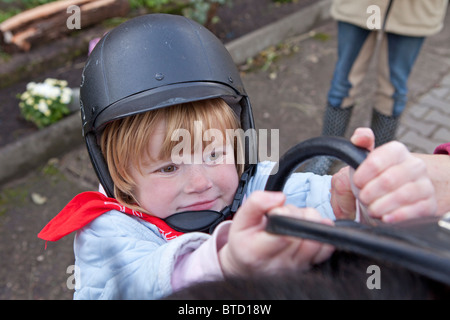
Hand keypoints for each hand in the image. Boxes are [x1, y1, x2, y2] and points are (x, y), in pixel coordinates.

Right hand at [219, 191, 333, 276]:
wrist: (246, 265)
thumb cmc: (245, 240)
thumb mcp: (241, 219)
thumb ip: (256, 202)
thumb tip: (280, 197)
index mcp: (257, 253)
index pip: (284, 235)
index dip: (286, 215)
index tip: (277, 210)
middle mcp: (278, 264)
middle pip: (302, 234)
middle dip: (297, 216)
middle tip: (284, 214)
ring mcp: (294, 269)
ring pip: (315, 241)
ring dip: (309, 223)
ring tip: (294, 222)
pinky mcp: (306, 269)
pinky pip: (324, 252)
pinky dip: (322, 236)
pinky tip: (309, 229)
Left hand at [331, 128, 437, 222]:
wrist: (398, 197)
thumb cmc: (378, 178)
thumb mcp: (365, 161)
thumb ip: (360, 144)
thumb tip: (359, 137)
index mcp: (396, 152)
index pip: (377, 160)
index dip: (363, 174)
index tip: (357, 182)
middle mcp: (414, 166)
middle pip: (388, 180)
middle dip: (370, 193)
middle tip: (363, 199)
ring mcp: (424, 185)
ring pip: (402, 195)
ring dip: (381, 206)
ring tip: (372, 209)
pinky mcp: (429, 205)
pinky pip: (415, 210)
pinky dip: (397, 216)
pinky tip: (386, 218)